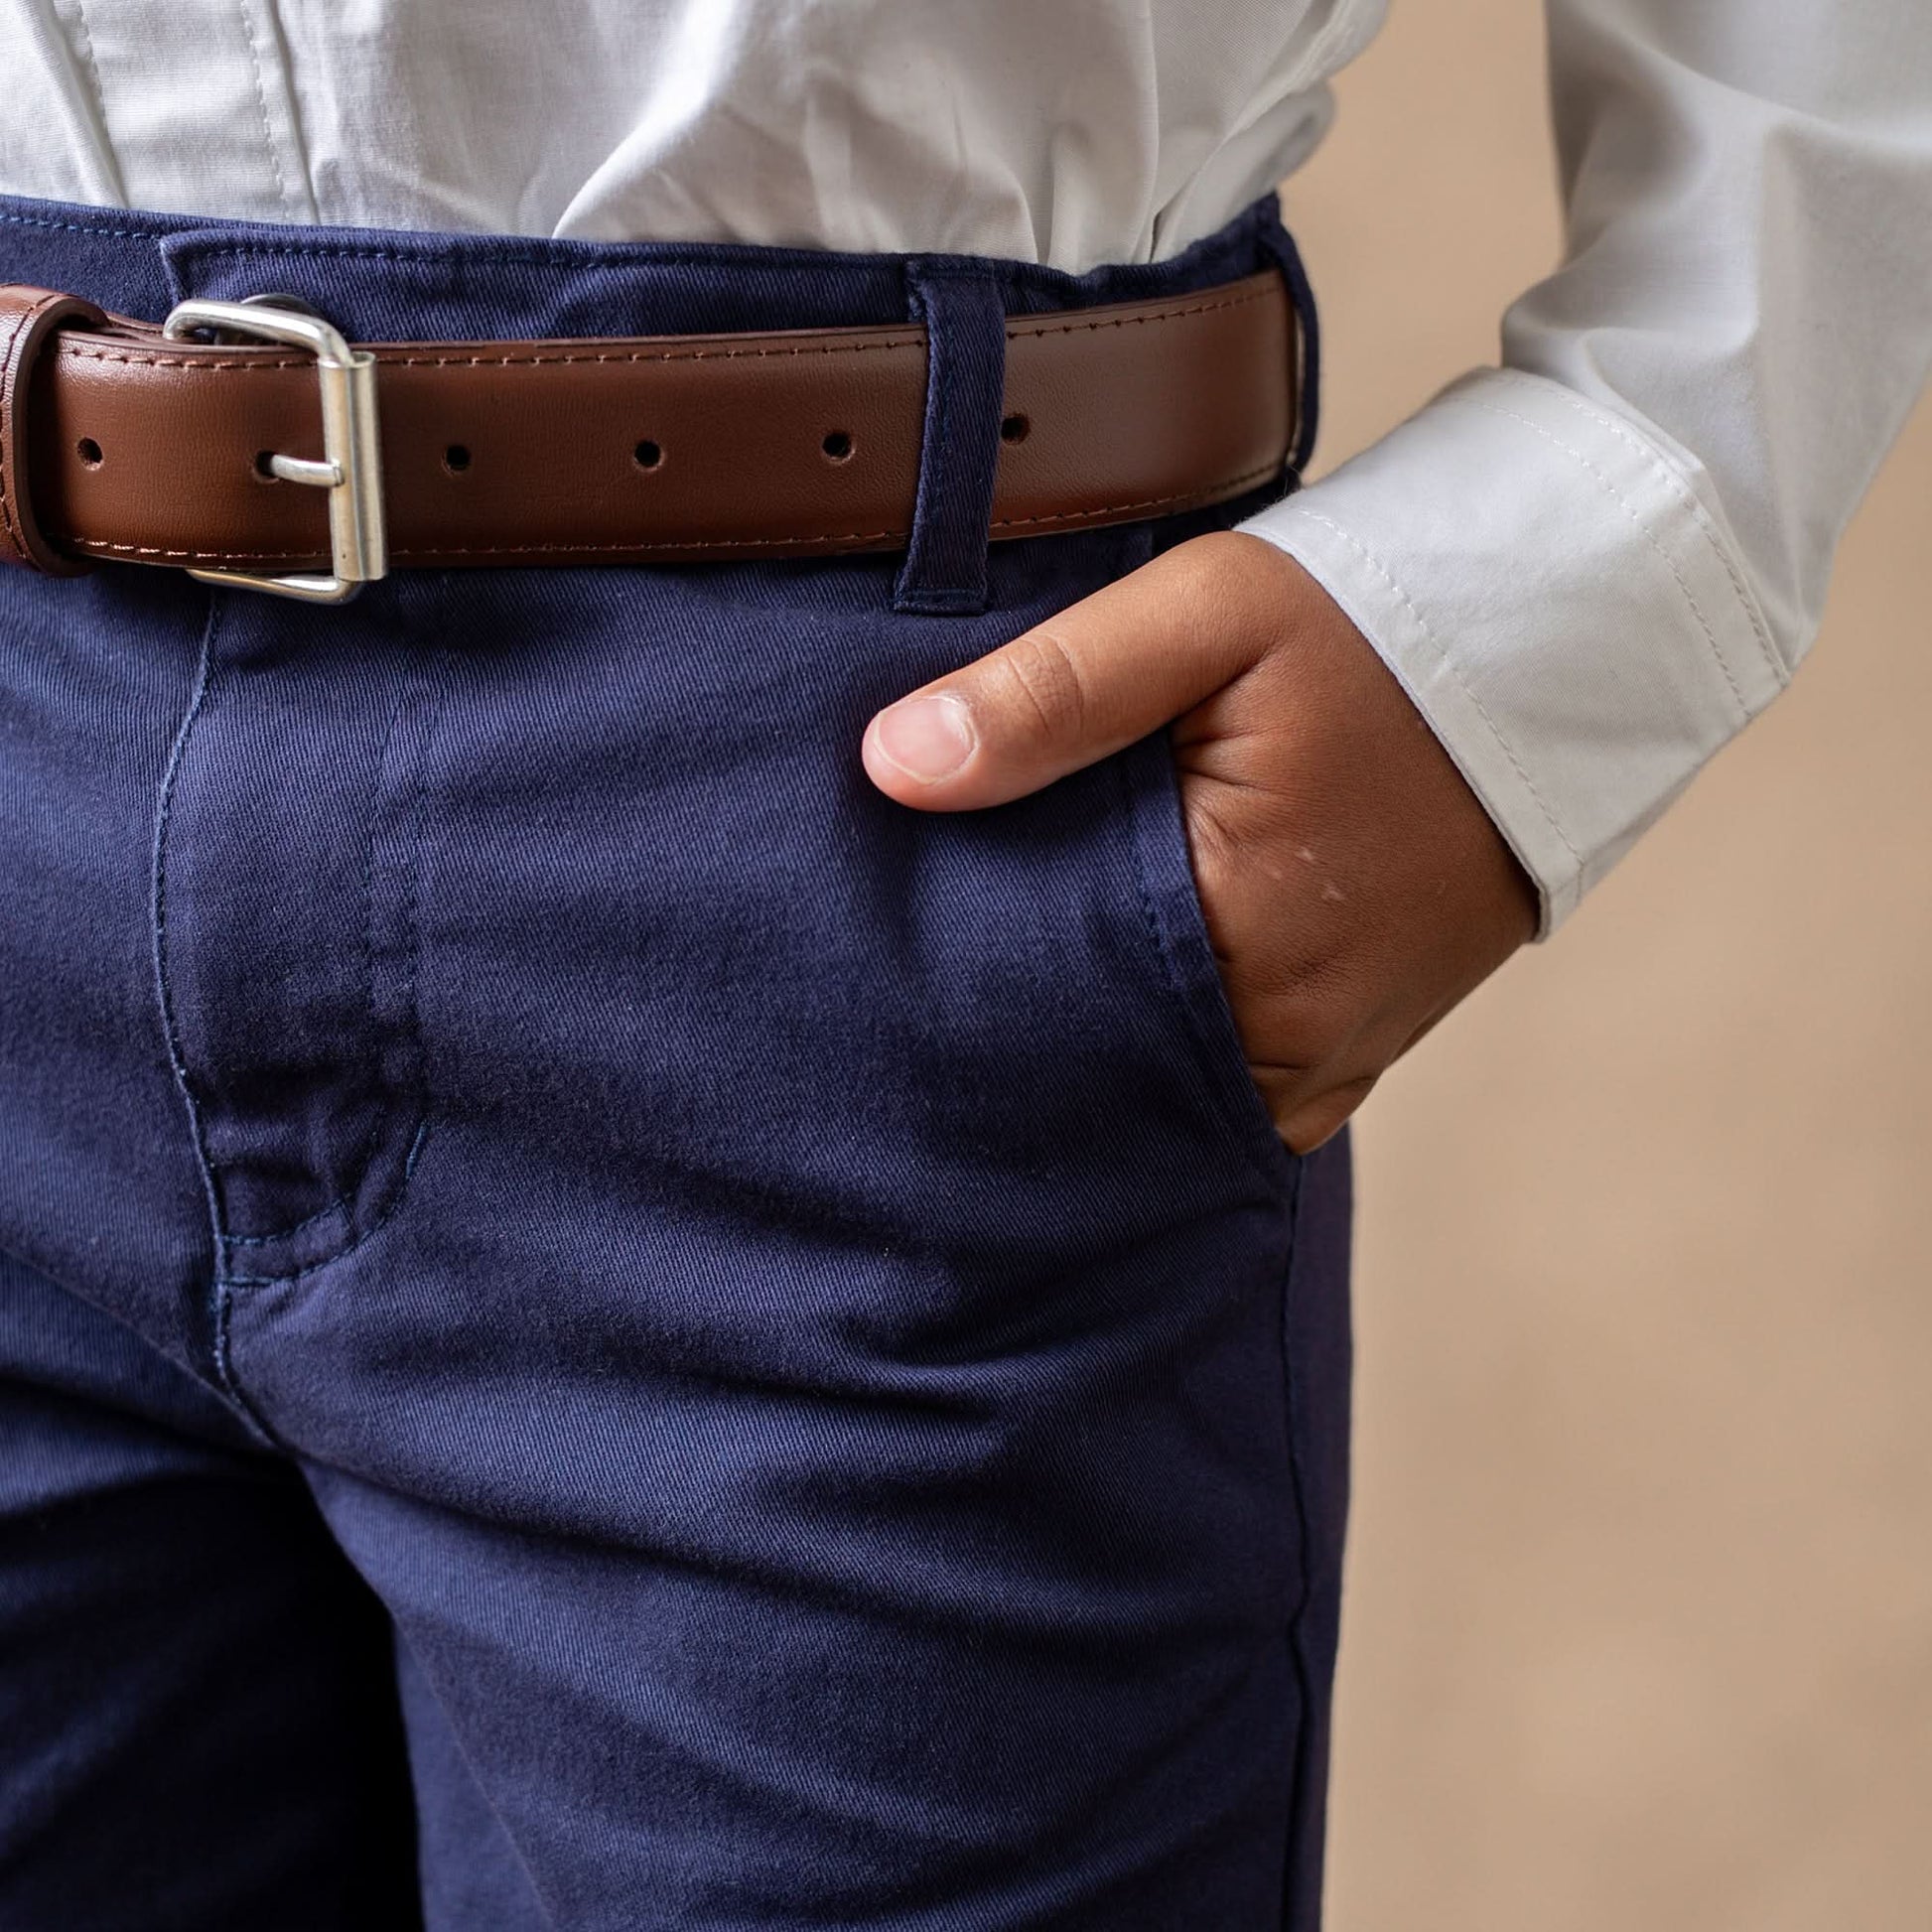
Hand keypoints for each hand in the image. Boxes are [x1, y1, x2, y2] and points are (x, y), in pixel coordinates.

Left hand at [860, 531, 1538, 1151]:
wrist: (1566, 643)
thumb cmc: (1377, 621)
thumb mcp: (1208, 614)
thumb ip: (1051, 693)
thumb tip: (894, 764)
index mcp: (1246, 941)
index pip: (1047, 1010)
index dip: (963, 978)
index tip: (897, 944)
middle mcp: (1298, 1035)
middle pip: (1103, 1069)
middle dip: (1019, 1025)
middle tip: (929, 971)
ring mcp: (1338, 1054)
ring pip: (1165, 1090)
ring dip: (1096, 1046)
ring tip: (1013, 979)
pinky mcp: (1361, 1045)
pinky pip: (1235, 1092)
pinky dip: (1169, 1057)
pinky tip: (1118, 1000)